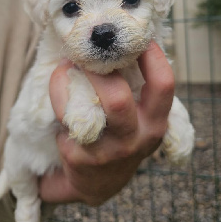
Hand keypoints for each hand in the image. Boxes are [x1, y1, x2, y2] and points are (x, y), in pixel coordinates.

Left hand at [39, 41, 173, 204]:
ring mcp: (106, 152)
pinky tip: (60, 103)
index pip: (163, 85)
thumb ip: (138, 89)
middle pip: (116, 98)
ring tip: (64, 69)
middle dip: (96, 69)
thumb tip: (120, 44)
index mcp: (155, 123)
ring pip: (81, 109)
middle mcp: (135, 139)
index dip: (152, 56)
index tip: (136, 39)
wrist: (101, 182)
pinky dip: (58, 103)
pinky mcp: (79, 159)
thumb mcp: (140, 119)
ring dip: (65, 82)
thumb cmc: (122, 136)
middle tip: (85, 55)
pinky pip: (63, 119)